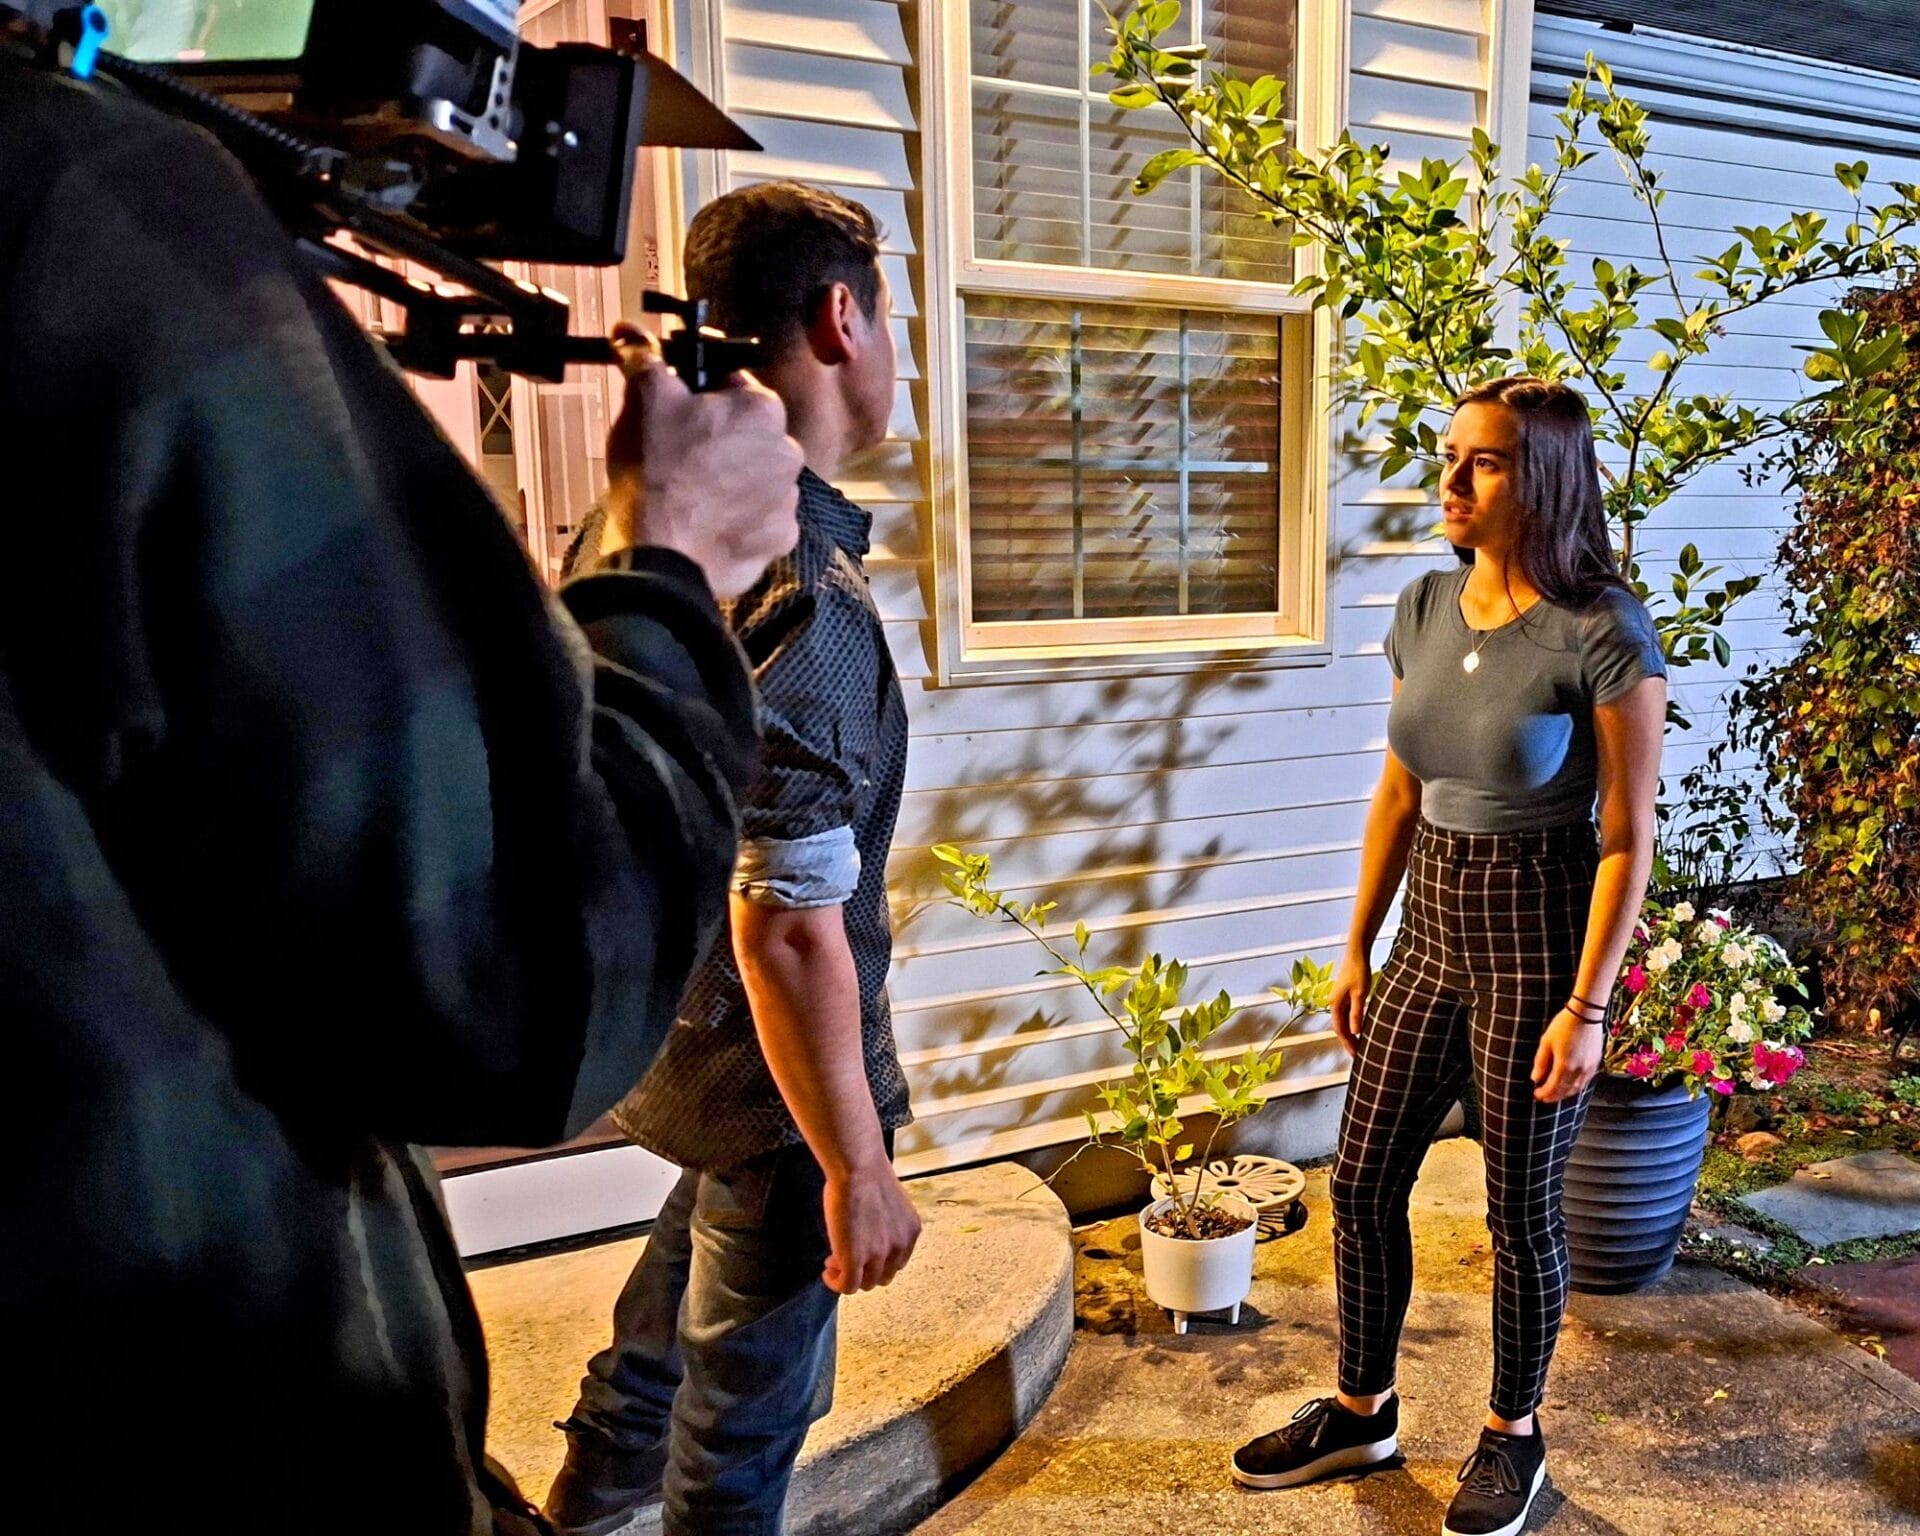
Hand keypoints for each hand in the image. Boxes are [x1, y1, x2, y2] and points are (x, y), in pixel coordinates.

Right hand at [600, 326, 801, 597]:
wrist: (664, 554)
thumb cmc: (656, 471)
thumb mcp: (643, 401)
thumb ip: (644, 360)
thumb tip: (629, 332)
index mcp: (763, 408)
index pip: (733, 385)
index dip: (701, 395)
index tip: (679, 410)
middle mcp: (789, 451)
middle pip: (749, 435)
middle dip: (720, 440)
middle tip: (681, 456)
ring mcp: (788, 500)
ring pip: (757, 478)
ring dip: (733, 481)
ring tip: (694, 495)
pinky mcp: (780, 540)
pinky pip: (761, 520)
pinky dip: (740, 520)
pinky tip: (710, 524)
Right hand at [821, 1161, 921, 1294]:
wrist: (857, 1167)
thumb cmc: (866, 1173)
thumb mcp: (889, 1202)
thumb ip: (885, 1223)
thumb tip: (868, 1232)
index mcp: (911, 1231)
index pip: (897, 1262)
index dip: (877, 1260)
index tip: (861, 1252)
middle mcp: (899, 1246)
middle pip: (884, 1277)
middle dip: (864, 1270)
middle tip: (845, 1257)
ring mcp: (878, 1255)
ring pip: (866, 1284)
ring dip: (848, 1276)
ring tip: (832, 1262)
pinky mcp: (855, 1260)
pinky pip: (848, 1287)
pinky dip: (836, 1283)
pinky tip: (827, 1272)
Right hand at [1329, 949, 1371, 1055]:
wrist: (1356, 953)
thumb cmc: (1358, 971)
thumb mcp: (1360, 994)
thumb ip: (1357, 1013)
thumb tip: (1356, 1032)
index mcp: (1335, 1004)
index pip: (1340, 1030)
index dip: (1347, 1043)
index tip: (1356, 1055)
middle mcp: (1334, 1003)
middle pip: (1340, 1027)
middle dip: (1348, 1042)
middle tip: (1358, 1055)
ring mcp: (1339, 999)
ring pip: (1343, 1022)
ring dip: (1350, 1034)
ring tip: (1360, 1045)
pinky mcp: (1345, 995)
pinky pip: (1347, 1014)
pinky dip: (1353, 1024)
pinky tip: (1361, 1028)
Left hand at [1531, 1008, 1602, 1101]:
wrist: (1585, 1014)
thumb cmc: (1564, 1025)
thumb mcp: (1546, 1042)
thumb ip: (1541, 1062)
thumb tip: (1535, 1078)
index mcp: (1565, 1066)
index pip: (1553, 1087)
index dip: (1544, 1093)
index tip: (1537, 1094)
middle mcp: (1579, 1070)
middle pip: (1565, 1091)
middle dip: (1554, 1096)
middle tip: (1544, 1097)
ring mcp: (1589, 1068)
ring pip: (1577, 1088)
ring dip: (1565, 1093)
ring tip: (1556, 1094)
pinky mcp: (1595, 1063)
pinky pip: (1585, 1081)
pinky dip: (1576, 1087)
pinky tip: (1570, 1085)